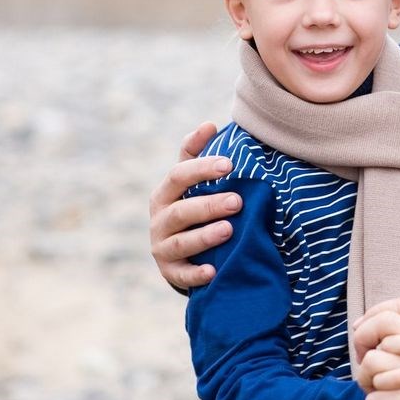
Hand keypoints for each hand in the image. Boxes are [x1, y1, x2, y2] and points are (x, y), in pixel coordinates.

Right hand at [148, 122, 240, 288]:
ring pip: (181, 242)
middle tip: (238, 200)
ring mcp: (162, 247)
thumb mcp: (191, 181)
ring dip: (205, 236)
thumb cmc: (192, 205)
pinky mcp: (170, 272)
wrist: (182, 250)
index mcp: (165, 193)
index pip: (178, 175)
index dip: (202, 168)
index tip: (230, 164)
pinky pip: (181, 275)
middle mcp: (160, 219)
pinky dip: (195, 274)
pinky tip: (213, 270)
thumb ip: (196, 153)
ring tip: (230, 230)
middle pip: (182, 211)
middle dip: (210, 205)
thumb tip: (209, 124)